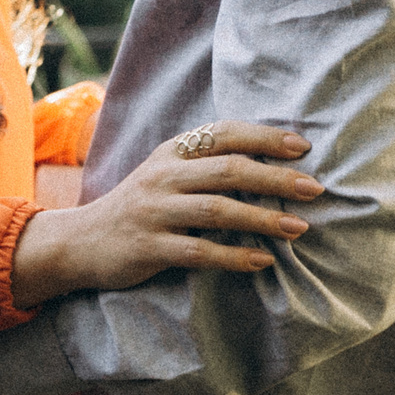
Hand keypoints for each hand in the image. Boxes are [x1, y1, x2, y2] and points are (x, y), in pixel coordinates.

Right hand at [11, 121, 319, 305]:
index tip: (304, 147)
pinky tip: (263, 261)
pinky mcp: (148, 247)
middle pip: (229, 169)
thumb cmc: (139, 208)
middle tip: (315, 189)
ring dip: (263, 218)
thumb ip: (206, 165)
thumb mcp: (166, 175)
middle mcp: (163, 176)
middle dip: (277, 178)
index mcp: (172, 153)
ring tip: (299, 228)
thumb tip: (271, 162)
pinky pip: (198, 251)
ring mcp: (154, 211)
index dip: (265, 137)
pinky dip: (234, 256)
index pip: (224, 133)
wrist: (80, 242)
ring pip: (217, 209)